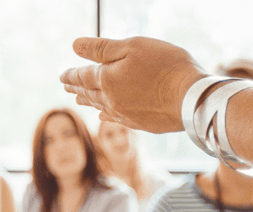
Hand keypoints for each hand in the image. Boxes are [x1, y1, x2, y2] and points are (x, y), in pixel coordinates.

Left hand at [59, 36, 206, 132]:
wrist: (191, 98)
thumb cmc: (165, 66)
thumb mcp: (132, 47)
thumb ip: (102, 48)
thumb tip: (75, 46)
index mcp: (107, 79)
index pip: (82, 76)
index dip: (71, 75)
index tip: (62, 76)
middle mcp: (111, 100)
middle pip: (89, 93)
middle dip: (76, 88)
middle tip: (66, 86)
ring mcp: (124, 114)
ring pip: (100, 106)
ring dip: (88, 101)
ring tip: (79, 99)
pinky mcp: (139, 124)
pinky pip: (115, 119)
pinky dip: (105, 115)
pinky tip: (103, 116)